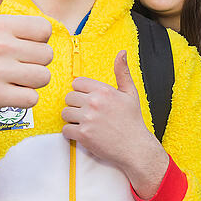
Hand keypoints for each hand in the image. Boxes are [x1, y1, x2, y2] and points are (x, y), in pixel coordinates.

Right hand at [0, 0, 53, 118]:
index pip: (45, 29)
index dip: (37, 40)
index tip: (20, 45)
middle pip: (47, 55)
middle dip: (36, 63)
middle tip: (14, 66)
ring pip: (43, 77)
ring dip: (32, 82)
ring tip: (12, 79)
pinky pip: (32, 98)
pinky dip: (24, 99)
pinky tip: (8, 93)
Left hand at [61, 51, 168, 197]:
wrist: (135, 147)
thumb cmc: (132, 121)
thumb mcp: (130, 93)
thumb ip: (122, 72)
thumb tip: (122, 53)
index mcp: (104, 90)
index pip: (77, 83)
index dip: (81, 92)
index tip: (88, 100)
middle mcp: (94, 103)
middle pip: (69, 98)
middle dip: (75, 105)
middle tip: (86, 113)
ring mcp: (88, 119)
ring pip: (65, 113)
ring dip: (72, 119)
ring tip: (85, 123)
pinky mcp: (83, 135)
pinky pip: (65, 130)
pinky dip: (72, 133)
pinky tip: (83, 133)